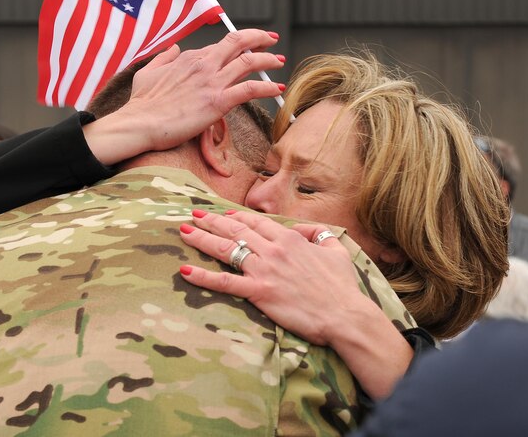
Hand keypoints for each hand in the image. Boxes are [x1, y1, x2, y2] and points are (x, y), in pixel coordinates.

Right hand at [83, 29, 284, 161]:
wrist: (139, 123)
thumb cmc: (141, 103)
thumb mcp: (148, 72)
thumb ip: (163, 58)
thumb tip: (173, 47)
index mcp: (188, 57)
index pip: (218, 47)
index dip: (235, 45)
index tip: (245, 47)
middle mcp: (203, 64)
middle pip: (238, 43)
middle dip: (258, 38)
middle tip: (271, 40)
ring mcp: (212, 82)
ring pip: (249, 62)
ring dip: (268, 60)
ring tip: (278, 61)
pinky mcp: (218, 102)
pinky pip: (250, 89)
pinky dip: (268, 87)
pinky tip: (278, 89)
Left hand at [179, 209, 365, 344]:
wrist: (344, 314)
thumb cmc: (342, 287)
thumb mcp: (337, 251)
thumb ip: (320, 235)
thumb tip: (307, 230)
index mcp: (290, 239)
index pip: (256, 222)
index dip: (236, 216)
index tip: (221, 213)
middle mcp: (273, 250)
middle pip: (235, 230)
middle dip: (211, 221)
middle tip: (193, 215)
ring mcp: (264, 270)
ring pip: (226, 249)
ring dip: (202, 239)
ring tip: (183, 231)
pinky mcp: (259, 292)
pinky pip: (225, 282)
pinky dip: (203, 276)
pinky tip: (185, 271)